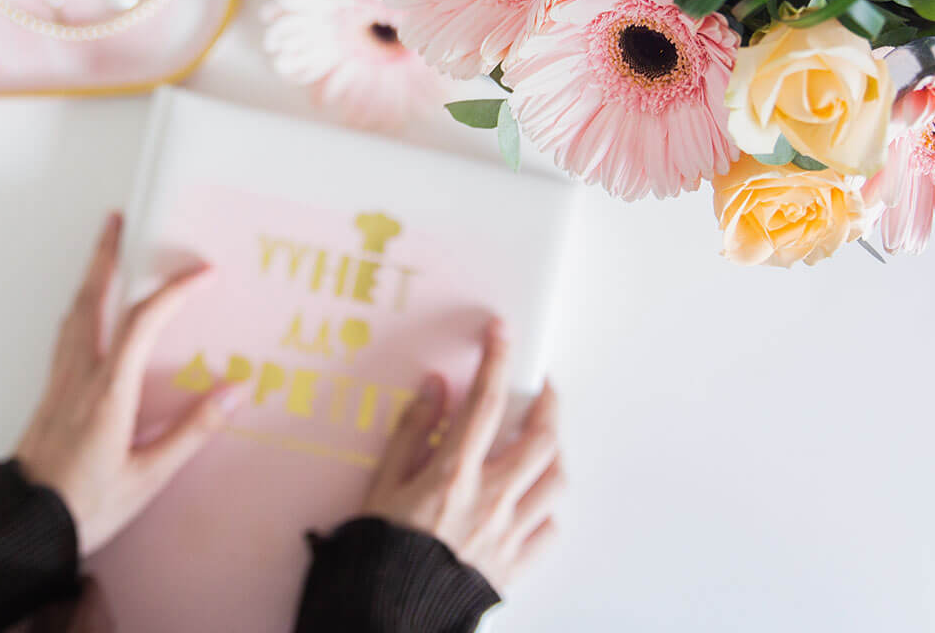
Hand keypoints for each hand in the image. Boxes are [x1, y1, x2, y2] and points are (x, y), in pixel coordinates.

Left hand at [16, 212, 243, 555]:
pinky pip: (66, 333)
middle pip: (92, 300)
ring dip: (91, 276)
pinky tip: (86, 308)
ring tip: (104, 251)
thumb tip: (235, 392)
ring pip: (74, 313)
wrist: (23, 529)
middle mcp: (79, 377)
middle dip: (106, 256)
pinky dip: (80, 306)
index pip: (143, 322)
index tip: (203, 273)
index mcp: (108, 392)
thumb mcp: (149, 477)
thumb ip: (193, 431)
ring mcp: (59, 382)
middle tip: (119, 221)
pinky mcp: (50, 393)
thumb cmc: (85, 506)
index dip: (174, 291)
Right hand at [361, 320, 563, 590]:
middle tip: (543, 385)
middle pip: (541, 439)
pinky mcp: (515, 564)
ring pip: (555, 480)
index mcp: (453, 474)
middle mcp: (489, 499)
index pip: (485, 402)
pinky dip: (548, 508)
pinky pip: (549, 529)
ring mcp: (508, 533)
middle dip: (549, 403)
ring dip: (555, 452)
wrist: (386, 618)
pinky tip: (534, 498)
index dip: (496, 359)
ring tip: (544, 439)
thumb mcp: (382, 483)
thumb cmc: (379, 550)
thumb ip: (412, 432)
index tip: (502, 331)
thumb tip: (436, 388)